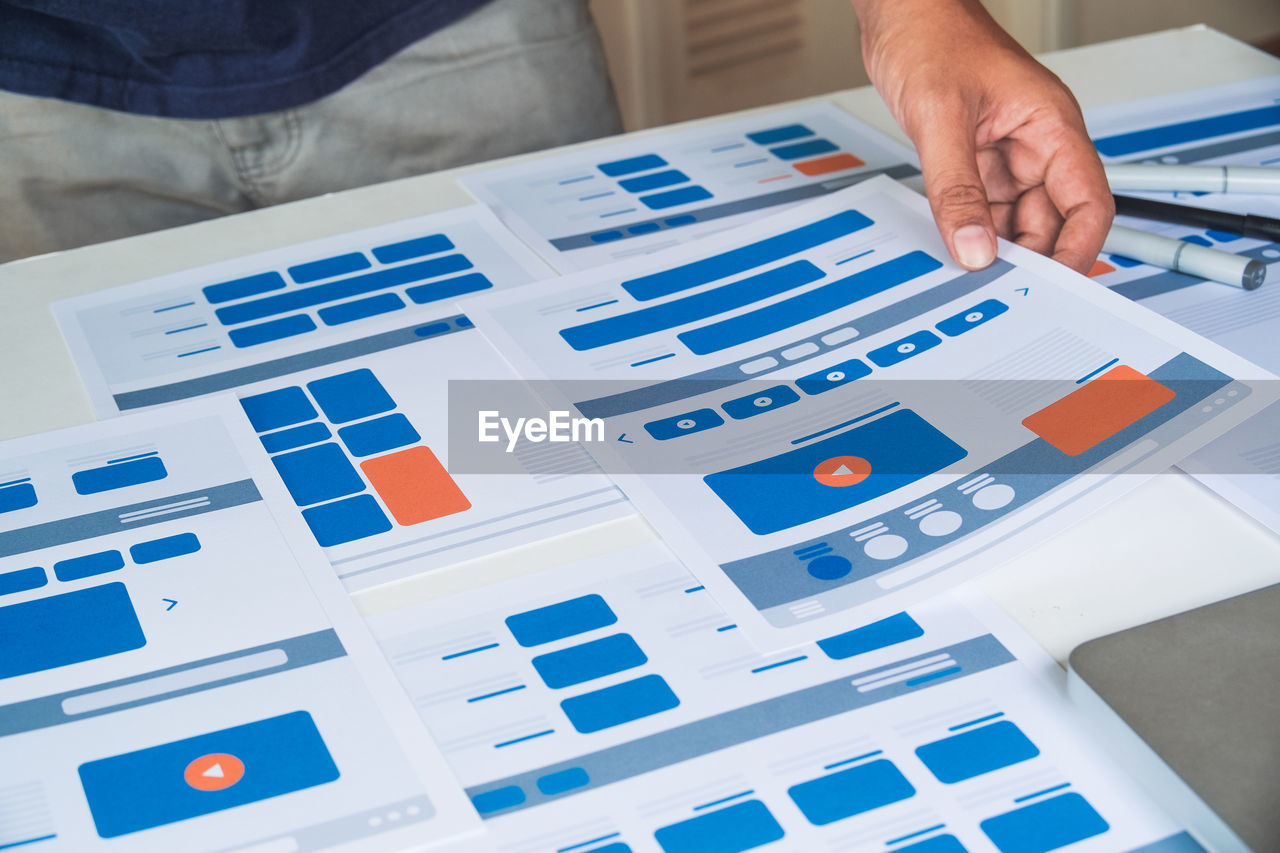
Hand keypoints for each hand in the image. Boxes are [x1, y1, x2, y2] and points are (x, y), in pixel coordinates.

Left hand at [850, 0, 1112, 273]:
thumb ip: (956, 189)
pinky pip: (980, 208)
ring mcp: (1004, 155)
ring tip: (972, 279)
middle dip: (1030, 257)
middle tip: (1001, 292)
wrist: (899, 14)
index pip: (1088, 201)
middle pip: (1050, 220)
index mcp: (1051, 126)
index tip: (1058, 286)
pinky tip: (954, 251)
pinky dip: (969, 232)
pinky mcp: (973, 160)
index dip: (1079, 248)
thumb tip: (973, 248)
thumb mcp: (941, 118)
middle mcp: (1034, 145)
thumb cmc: (932, 37)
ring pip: (1013, 220)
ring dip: (995, 249)